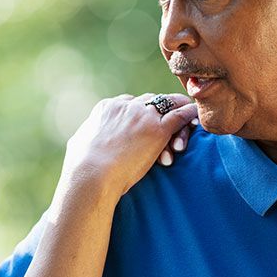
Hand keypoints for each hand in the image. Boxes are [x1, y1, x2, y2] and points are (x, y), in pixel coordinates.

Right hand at [59, 93, 197, 197]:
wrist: (91, 175)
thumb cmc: (80, 167)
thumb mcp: (80, 144)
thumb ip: (87, 136)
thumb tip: (83, 141)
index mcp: (106, 108)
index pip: (129, 103)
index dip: (139, 114)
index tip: (143, 125)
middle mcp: (126, 106)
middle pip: (150, 101)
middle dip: (158, 114)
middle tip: (164, 128)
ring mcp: (143, 116)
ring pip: (167, 104)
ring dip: (176, 112)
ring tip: (184, 118)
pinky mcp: (159, 129)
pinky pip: (181, 115)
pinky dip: (189, 114)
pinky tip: (196, 117)